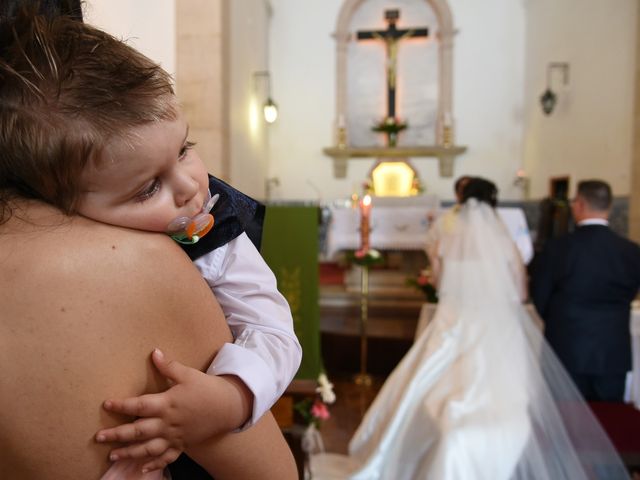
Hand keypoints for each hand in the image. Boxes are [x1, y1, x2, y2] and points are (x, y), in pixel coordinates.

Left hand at [95, 348, 252, 472]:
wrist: (228, 406)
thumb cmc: (207, 388)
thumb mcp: (188, 374)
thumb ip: (169, 366)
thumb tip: (154, 352)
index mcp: (167, 403)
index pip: (139, 405)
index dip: (122, 405)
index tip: (106, 404)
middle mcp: (168, 423)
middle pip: (138, 431)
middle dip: (117, 435)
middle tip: (99, 437)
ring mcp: (175, 436)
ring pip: (148, 448)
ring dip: (129, 452)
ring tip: (113, 455)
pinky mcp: (183, 444)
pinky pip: (167, 457)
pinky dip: (154, 464)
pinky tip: (142, 468)